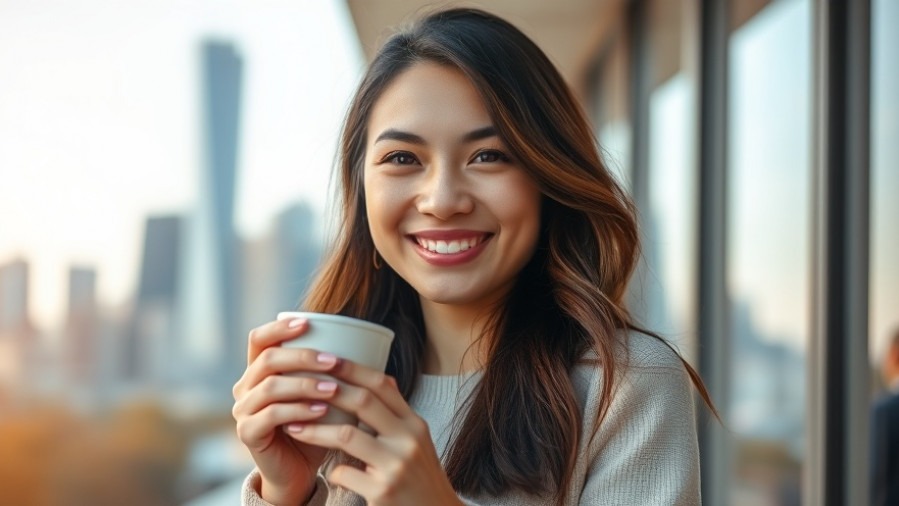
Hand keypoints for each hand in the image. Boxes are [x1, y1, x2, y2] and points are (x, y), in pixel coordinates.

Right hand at [232, 317, 343, 504]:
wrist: (299, 470)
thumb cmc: (314, 425)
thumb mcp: (322, 393)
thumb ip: (331, 371)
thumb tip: (372, 346)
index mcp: (259, 370)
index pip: (259, 339)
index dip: (279, 327)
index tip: (308, 322)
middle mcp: (245, 386)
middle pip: (267, 359)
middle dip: (302, 357)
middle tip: (334, 361)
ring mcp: (243, 410)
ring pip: (270, 386)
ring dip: (305, 384)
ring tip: (334, 388)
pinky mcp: (247, 433)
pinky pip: (272, 415)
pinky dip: (299, 410)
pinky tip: (322, 411)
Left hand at [283, 358, 462, 505]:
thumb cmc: (419, 480)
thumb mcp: (416, 443)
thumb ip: (395, 417)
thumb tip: (373, 381)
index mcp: (415, 424)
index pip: (382, 385)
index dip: (353, 369)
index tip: (326, 358)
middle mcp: (409, 439)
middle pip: (363, 402)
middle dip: (328, 390)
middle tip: (299, 385)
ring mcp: (397, 465)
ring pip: (346, 435)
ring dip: (315, 430)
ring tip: (294, 427)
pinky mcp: (383, 491)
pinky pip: (344, 473)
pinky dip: (332, 471)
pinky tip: (329, 474)